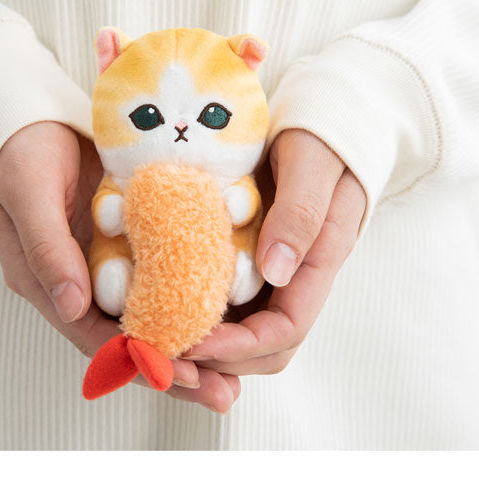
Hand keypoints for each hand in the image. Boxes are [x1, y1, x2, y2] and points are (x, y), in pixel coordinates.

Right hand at [0, 121, 240, 412]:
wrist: (31, 119)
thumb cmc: (21, 156)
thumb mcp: (27, 195)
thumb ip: (47, 249)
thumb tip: (71, 306)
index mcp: (50, 284)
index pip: (96, 337)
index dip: (139, 360)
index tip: (184, 376)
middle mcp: (83, 284)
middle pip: (131, 337)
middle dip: (176, 368)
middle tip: (224, 393)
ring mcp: (109, 264)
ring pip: (153, 313)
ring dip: (191, 341)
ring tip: (236, 371)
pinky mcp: (132, 239)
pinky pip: (165, 273)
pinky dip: (192, 293)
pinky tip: (228, 307)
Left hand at [181, 129, 365, 374]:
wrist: (325, 118)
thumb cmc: (323, 135)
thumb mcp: (314, 163)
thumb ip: (301, 213)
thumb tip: (277, 272)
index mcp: (318, 263)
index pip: (284, 331)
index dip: (239, 348)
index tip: (192, 342)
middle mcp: (296, 278)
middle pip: (262, 347)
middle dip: (216, 360)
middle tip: (163, 351)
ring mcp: (273, 271)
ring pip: (242, 330)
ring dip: (203, 344)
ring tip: (154, 339)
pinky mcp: (251, 256)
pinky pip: (224, 298)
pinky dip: (195, 309)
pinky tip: (158, 301)